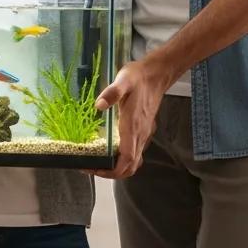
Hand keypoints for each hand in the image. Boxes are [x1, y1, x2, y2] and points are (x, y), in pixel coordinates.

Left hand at [88, 55, 171, 178]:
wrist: (156, 74)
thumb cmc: (138, 77)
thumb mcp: (123, 80)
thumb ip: (112, 92)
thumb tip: (98, 105)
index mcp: (133, 126)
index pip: (126, 159)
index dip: (111, 170)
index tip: (94, 169)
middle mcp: (140, 134)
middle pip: (130, 166)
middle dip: (111, 173)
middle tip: (90, 167)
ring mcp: (143, 134)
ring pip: (133, 162)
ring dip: (117, 168)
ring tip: (97, 162)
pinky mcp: (143, 130)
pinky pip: (135, 153)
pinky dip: (122, 159)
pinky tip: (109, 151)